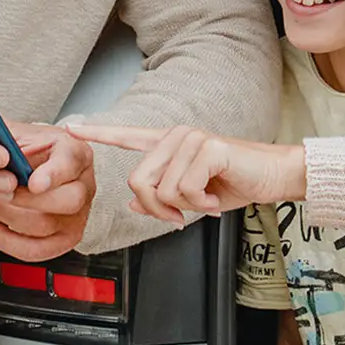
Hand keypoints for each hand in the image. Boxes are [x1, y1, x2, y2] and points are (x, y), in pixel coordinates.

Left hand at [0, 124, 96, 261]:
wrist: (42, 166)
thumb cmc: (32, 149)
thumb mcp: (23, 133)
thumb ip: (7, 136)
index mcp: (77, 152)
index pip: (71, 163)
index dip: (54, 174)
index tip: (33, 183)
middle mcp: (85, 185)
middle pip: (67, 201)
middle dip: (24, 201)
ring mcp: (78, 215)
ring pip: (48, 226)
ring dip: (8, 218)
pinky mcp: (66, 238)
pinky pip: (39, 250)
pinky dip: (9, 243)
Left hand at [62, 121, 303, 223]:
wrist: (274, 177)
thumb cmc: (235, 183)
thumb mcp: (193, 198)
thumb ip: (162, 199)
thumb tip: (132, 203)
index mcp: (169, 144)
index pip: (127, 136)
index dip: (97, 134)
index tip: (70, 127)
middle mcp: (177, 135)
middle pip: (138, 181)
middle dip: (157, 208)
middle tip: (181, 216)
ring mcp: (192, 139)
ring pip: (162, 190)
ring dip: (185, 208)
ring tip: (207, 201)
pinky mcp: (209, 148)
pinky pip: (185, 190)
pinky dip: (200, 205)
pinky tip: (216, 199)